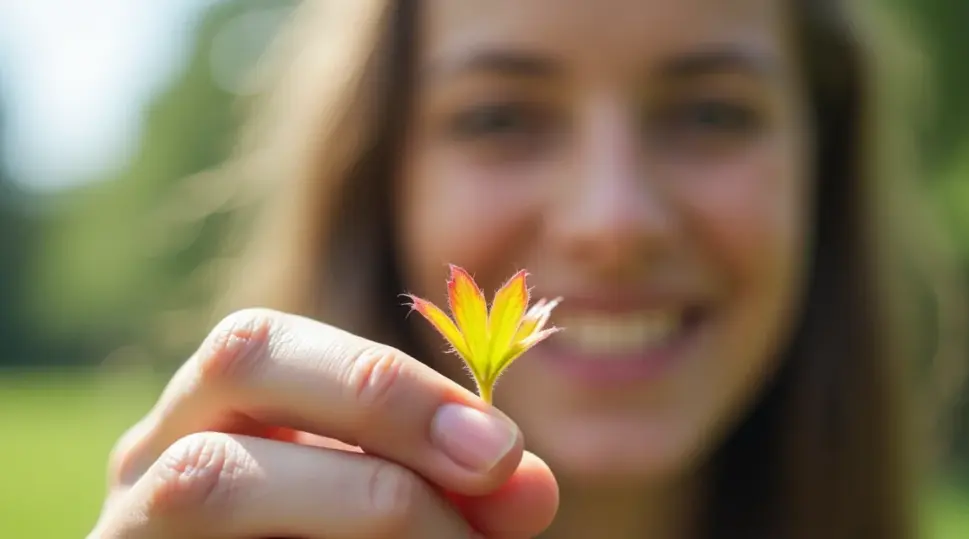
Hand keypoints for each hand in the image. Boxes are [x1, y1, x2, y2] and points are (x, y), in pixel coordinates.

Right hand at [88, 309, 558, 537]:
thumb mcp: (395, 505)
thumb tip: (533, 488)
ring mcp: (128, 523)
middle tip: (490, 464)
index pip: (283, 339)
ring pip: (208, 475)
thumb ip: (456, 493)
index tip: (503, 449)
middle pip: (240, 356)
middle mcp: (156, 448)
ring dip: (365, 502)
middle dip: (379, 398)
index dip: (398, 382)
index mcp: (220, 406)